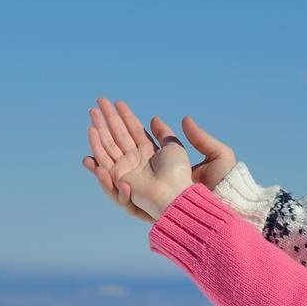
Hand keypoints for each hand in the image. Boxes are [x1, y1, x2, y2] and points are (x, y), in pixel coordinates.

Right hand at [83, 98, 236, 220]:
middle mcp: (144, 165)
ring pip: (110, 155)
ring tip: (90, 123)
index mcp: (159, 155)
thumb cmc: (215, 180)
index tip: (117, 102)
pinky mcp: (130, 190)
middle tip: (96, 104)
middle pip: (120, 140)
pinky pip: (110, 176)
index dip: (126, 118)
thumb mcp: (207, 150)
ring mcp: (135, 177)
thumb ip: (189, 135)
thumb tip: (175, 119)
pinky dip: (99, 165)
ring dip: (98, 139)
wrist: (210, 202)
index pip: (136, 132)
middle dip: (107, 123)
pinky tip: (92, 153)